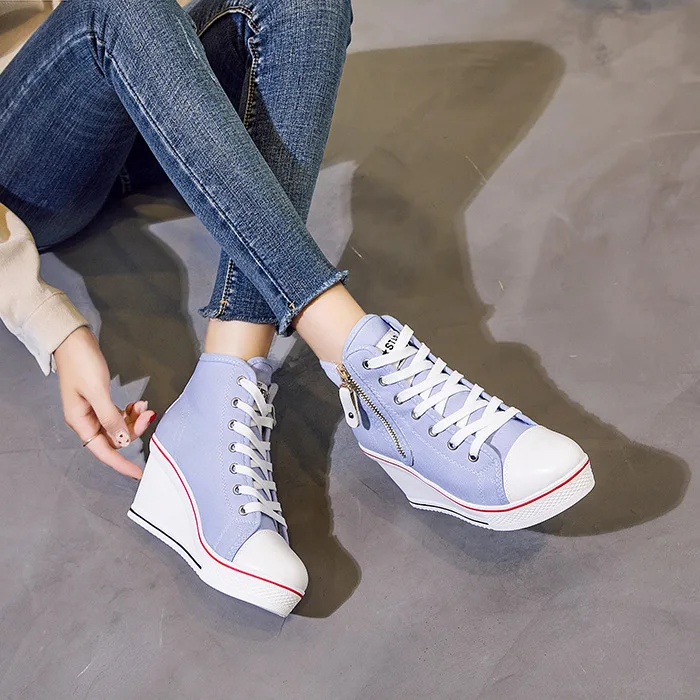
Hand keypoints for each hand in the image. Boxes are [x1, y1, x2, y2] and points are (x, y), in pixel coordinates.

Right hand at [54, 326, 155, 477]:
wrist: (73, 340)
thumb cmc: (81, 363)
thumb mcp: (97, 392)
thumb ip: (109, 418)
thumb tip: (121, 441)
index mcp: (80, 422)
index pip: (103, 451)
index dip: (121, 464)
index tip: (139, 472)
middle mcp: (85, 420)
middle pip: (114, 438)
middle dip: (133, 430)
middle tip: (148, 415)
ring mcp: (93, 410)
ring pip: (118, 426)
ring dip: (133, 420)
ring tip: (144, 406)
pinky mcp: (100, 400)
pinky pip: (118, 414)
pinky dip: (130, 411)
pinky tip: (137, 404)